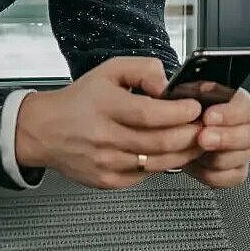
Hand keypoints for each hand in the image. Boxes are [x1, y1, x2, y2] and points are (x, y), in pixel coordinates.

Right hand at [15, 56, 204, 188]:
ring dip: (184, 153)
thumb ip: (142, 69)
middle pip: (160, 143)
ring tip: (196, 140)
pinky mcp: (108, 181)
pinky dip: (164, 165)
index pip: (151, 114)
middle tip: (205, 126)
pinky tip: (171, 153)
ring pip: (158, 164)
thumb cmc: (79, 101)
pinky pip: (146, 175)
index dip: (180, 113)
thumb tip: (167, 84)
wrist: (44, 131)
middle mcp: (104, 138)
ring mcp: (106, 163)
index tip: (195, 107)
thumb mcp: (108, 71)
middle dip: (190, 135)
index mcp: (105, 107)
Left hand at [184, 88, 249, 188]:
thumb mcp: (183, 94)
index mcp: (234, 102)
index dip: (229, 113)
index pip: (244, 106)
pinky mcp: (235, 170)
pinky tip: (201, 165)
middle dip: (224, 138)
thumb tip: (189, 91)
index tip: (208, 117)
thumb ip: (189, 91)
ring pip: (243, 157)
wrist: (175, 134)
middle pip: (249, 134)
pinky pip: (234, 177)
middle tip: (203, 138)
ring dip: (218, 157)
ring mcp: (242, 149)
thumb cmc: (184, 114)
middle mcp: (244, 125)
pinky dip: (216, 174)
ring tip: (198, 153)